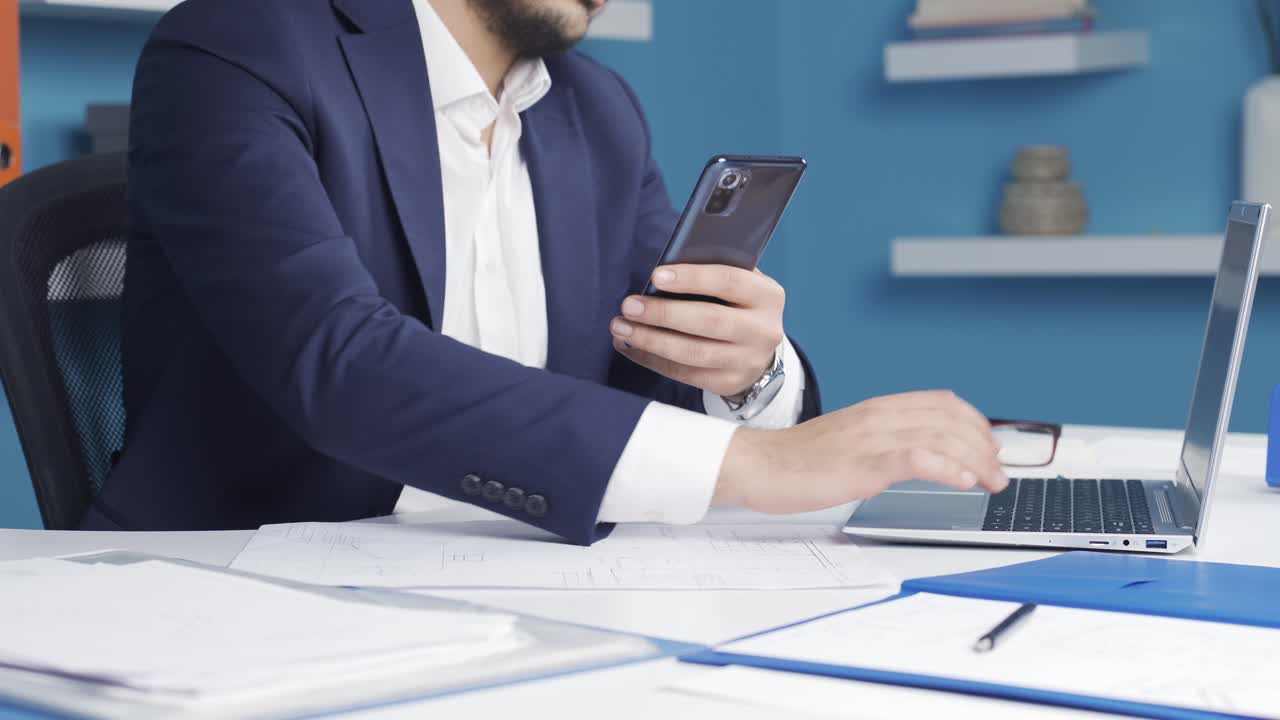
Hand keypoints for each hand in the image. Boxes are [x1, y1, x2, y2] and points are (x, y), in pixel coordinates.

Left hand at [610, 265, 784, 396]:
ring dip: (650, 340)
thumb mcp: (739, 284)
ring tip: (621, 328)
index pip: (729, 282)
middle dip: (663, 313)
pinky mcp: (728, 383)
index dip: (691, 278)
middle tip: (629, 306)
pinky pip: (684, 373)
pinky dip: (652, 360)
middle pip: (708, 321)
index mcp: (767, 296)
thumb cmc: (737, 305)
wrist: (758, 350)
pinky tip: (630, 347)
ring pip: (692, 353)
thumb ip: (712, 272)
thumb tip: (664, 271)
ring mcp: (747, 361)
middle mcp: (763, 330)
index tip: (656, 276)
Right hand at [714, 390, 1008, 512]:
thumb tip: (914, 455)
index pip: (940, 402)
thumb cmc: (797, 461)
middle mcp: (878, 417)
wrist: (758, 466)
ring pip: (941, 435)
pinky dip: (947, 467)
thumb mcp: (847, 440)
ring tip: (992, 481)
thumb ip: (880, 440)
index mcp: (876, 409)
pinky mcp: (863, 463)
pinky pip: (916, 458)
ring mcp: (871, 438)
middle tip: (999, 471)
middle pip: (949, 417)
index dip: (974, 422)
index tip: (989, 446)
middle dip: (984, 444)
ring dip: (976, 459)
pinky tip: (964, 481)